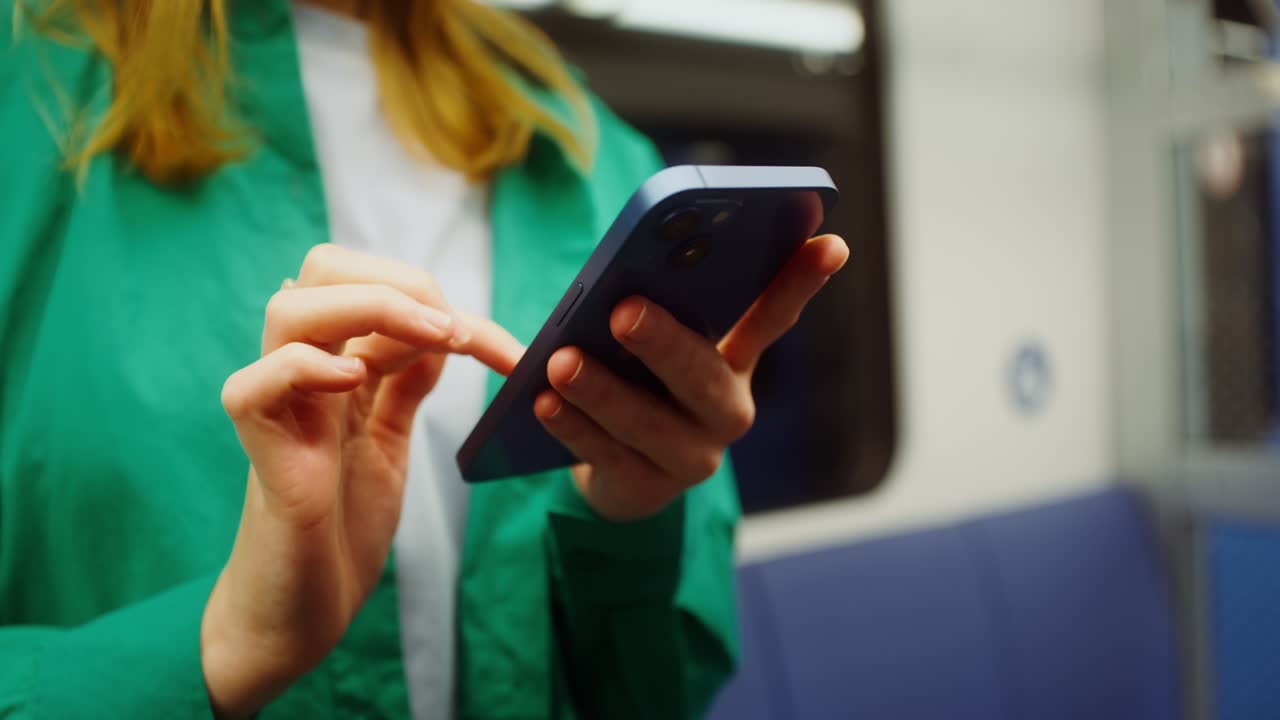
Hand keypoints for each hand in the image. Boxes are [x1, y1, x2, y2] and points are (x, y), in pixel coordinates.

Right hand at [202, 245, 523, 717]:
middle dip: (398, 281)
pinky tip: (352, 380)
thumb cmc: (341, 523)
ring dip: (370, 309)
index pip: (370, 284)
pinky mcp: (260, 453)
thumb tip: (438, 333)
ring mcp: (277, 408)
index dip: (436, 297)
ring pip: (289, 310)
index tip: (500, 345)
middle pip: (322, 272)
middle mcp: (302, 374)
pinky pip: (253, 386)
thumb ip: (403, 386)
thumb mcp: (388, 442)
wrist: (306, 605)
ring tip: (432, 338)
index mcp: (335, 366)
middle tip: (453, 328)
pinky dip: (303, 367)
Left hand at [534, 234, 848, 521]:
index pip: (773, 315)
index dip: (802, 280)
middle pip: (705, 376)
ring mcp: (693, 456)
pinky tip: (544, 405)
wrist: (616, 473)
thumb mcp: (648, 343)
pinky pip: (608, 458)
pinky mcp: (648, 491)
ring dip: (604, 391)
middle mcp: (725, 408)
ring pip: (651, 424)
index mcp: (733, 360)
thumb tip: (628, 272)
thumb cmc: (634, 383)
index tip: (831, 240)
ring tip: (561, 363)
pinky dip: (574, 430)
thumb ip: (653, 307)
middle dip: (665, 342)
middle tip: (624, 309)